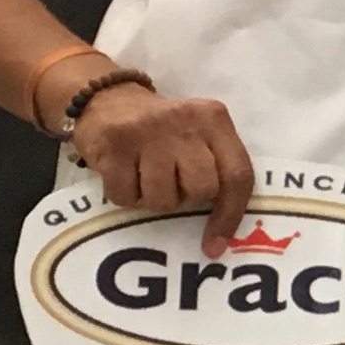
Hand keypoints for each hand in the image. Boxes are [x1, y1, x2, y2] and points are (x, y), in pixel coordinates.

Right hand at [71, 82, 258, 250]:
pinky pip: (126, 197)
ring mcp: (148, 131)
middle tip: (169, 181)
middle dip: (184, 197)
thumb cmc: (161, 131)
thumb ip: (216, 168)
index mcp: (214, 119)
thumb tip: (221, 237)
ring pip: (163, 199)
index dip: (230, 215)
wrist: (106, 99)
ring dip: (151, 199)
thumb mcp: (198, 136)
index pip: (238, 175)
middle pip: (201, 189)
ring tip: (143, 175)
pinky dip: (123, 195)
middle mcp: (185, 121)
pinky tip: (122, 173)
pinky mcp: (114, 144)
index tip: (216, 245)